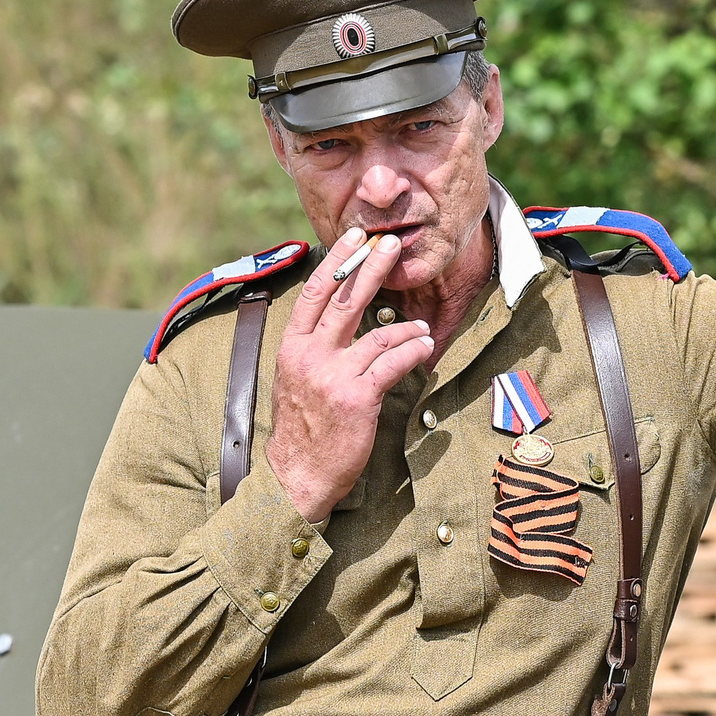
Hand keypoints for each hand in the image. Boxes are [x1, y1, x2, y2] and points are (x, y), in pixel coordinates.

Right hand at [263, 227, 436, 521]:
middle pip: (345, 301)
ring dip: (405, 328)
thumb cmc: (303, 430)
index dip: (337, 262)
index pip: (315, 294)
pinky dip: (411, 352)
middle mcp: (309, 356)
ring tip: (421, 328)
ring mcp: (332, 376)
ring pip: (377, 335)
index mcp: (292, 347)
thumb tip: (338, 321)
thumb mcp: (295, 381)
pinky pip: (392, 363)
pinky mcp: (356, 398)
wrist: (297, 476)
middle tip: (391, 244)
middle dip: (371, 268)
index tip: (355, 238)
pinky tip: (423, 348)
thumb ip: (314, 349)